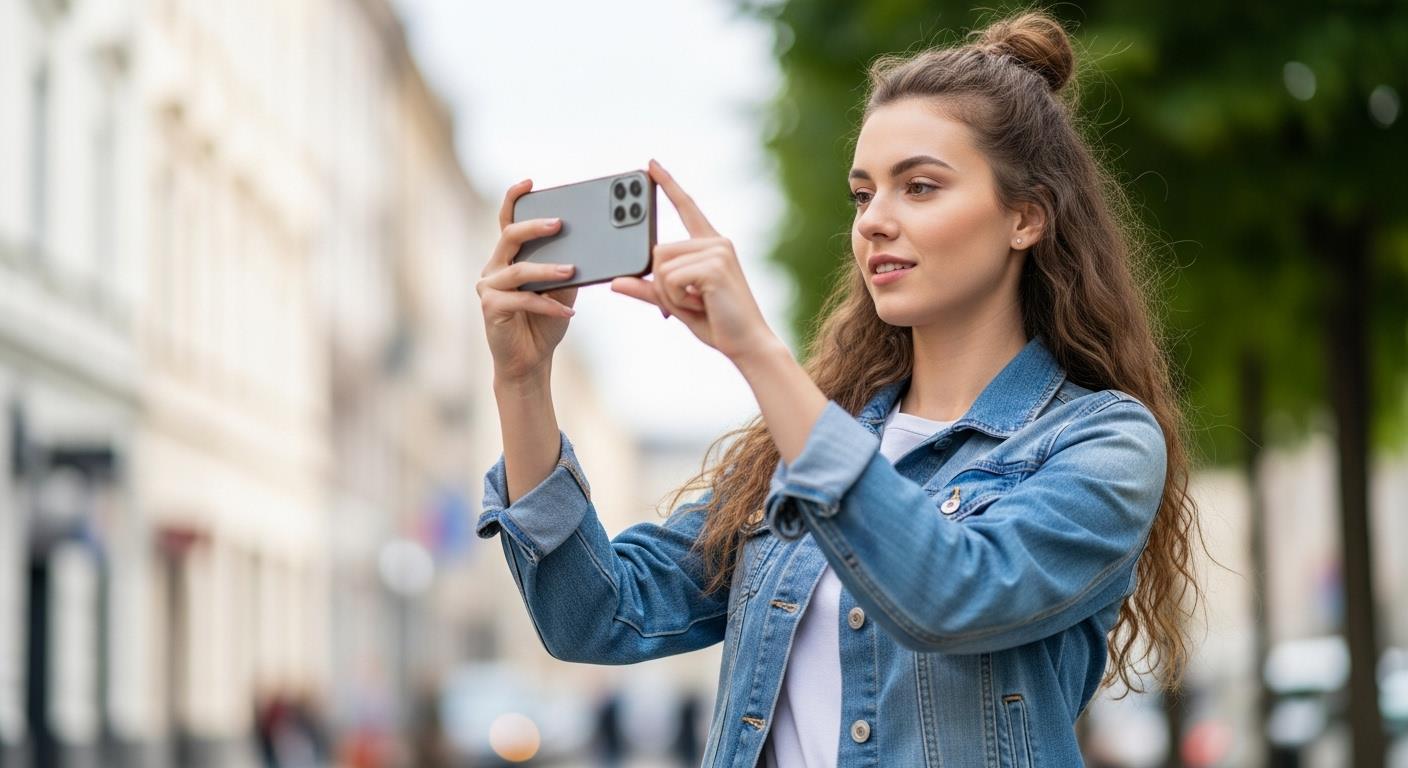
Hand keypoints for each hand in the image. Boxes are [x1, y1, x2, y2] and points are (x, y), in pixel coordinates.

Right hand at [477, 179, 579, 382]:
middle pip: (510, 236)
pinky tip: (568, 311)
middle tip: (559, 223)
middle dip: (535, 227)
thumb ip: (568, 268)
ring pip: (519, 270)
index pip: (507, 221)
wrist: (530, 361)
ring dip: (548, 270)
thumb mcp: (562, 292)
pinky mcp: (491, 308)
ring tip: (572, 271)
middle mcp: (494, 267)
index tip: (529, 182)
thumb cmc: (545, 323)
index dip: (514, 198)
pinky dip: (548, 305)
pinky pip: (522, 300)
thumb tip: (588, 248)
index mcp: (509, 258)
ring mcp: (489, 287)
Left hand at [611, 159, 776, 362]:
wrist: (747, 343)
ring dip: (669, 294)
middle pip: (657, 250)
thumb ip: (648, 290)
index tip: (650, 164)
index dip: (667, 185)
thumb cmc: (717, 323)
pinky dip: (677, 299)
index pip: (686, 207)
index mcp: (710, 245)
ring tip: (698, 304)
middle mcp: (715, 242)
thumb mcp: (676, 303)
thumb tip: (615, 282)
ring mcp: (717, 251)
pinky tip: (702, 305)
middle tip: (689, 303)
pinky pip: (670, 279)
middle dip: (661, 285)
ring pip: (660, 266)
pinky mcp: (714, 266)